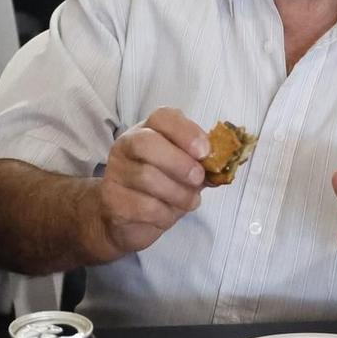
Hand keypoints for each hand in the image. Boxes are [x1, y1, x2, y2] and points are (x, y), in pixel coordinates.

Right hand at [98, 109, 207, 254]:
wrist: (124, 219)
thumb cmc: (161, 189)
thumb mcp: (184, 171)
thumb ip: (202, 164)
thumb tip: (225, 161)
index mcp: (147, 131)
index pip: (162, 117)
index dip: (186, 132)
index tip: (205, 151)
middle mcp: (126, 146)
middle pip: (146, 143)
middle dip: (179, 162)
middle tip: (197, 179)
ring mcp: (115, 172)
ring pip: (147, 177)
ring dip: (178, 194)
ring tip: (189, 201)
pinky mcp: (111, 200)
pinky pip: (144, 206)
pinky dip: (165, 214)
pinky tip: (168, 215)